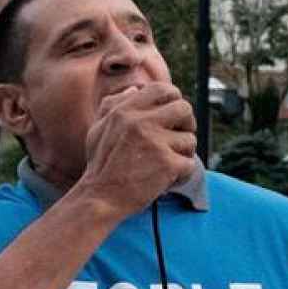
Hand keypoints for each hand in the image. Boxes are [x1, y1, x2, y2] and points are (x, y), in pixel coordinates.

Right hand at [75, 82, 197, 221]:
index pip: (162, 89)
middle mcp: (140, 122)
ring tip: (167, 165)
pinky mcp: (167, 164)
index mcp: (124, 111)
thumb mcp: (97, 129)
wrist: (99, 199)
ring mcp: (155, 142)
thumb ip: (112, 105)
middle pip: (184, 108)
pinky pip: (189, 164)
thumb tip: (134, 89)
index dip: (173, 99)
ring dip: (183, 154)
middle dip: (187, 124)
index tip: (172, 115)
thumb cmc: (100, 166)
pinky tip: (167, 180)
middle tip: (178, 139)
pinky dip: (182, 175)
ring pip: (189, 139)